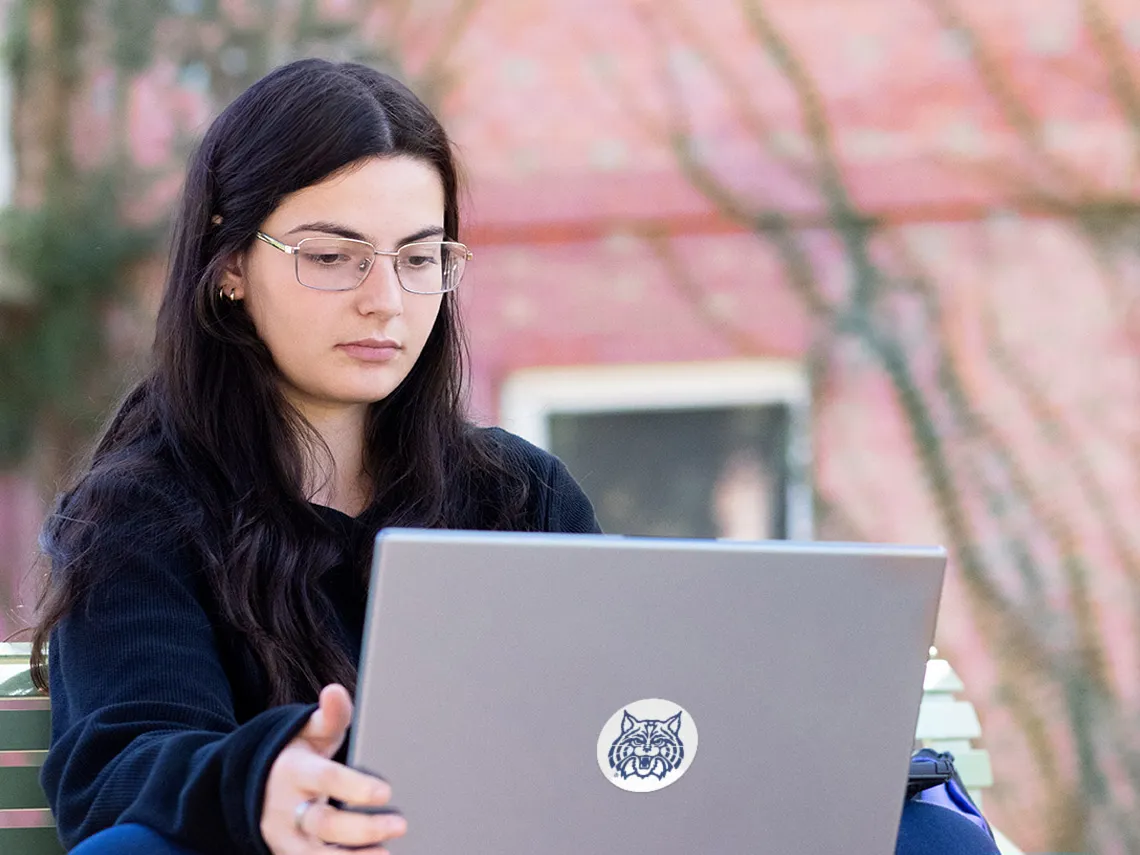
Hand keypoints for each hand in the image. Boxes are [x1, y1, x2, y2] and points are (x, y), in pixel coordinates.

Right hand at [261, 684, 406, 853]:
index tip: (385, 791)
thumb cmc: (296, 754)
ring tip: (387, 854)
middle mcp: (287, 807)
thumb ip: (329, 716)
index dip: (354, 787)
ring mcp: (287, 837)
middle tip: (400, 825)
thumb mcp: (307, 731)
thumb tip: (335, 691)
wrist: (253, 787)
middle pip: (323, 823)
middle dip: (361, 828)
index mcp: (294, 770)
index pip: (325, 779)